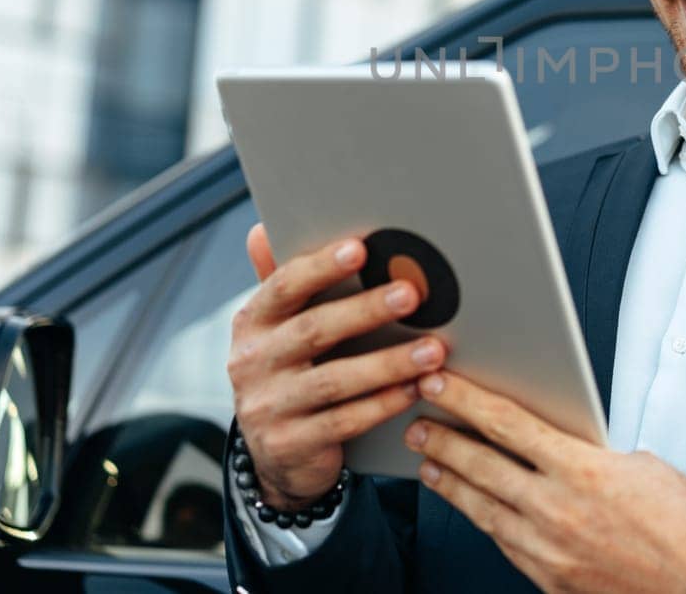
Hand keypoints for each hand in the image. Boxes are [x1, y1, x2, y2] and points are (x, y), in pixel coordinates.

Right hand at [226, 223, 449, 509]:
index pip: (284, 287)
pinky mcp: (290, 445)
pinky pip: (345, 422)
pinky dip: (384, 404)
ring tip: (433, 349)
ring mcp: (268, 407)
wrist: (275, 455)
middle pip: (314, 330)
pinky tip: (416, 389)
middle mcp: (252, 363)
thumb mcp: (279, 330)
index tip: (360, 249)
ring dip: (389, 363)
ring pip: (335, 380)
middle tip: (412, 295)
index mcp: (252, 323)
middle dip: (367, 310)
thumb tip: (261, 230)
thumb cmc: (291, 372)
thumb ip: (282, 284)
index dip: (321, 267)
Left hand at [402, 371, 685, 593]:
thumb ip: (598, 455)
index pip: (508, 425)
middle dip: (444, 441)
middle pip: (482, 467)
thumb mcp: (647, 469)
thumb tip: (573, 450)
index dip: (466, 402)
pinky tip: (476, 511)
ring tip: (431, 465)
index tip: (441, 387)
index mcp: (583, 472)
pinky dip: (485, 522)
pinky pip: (506, 545)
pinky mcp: (552, 582)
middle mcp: (557, 512)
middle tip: (418, 424)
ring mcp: (550, 552)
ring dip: (452, 484)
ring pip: (484, 510)